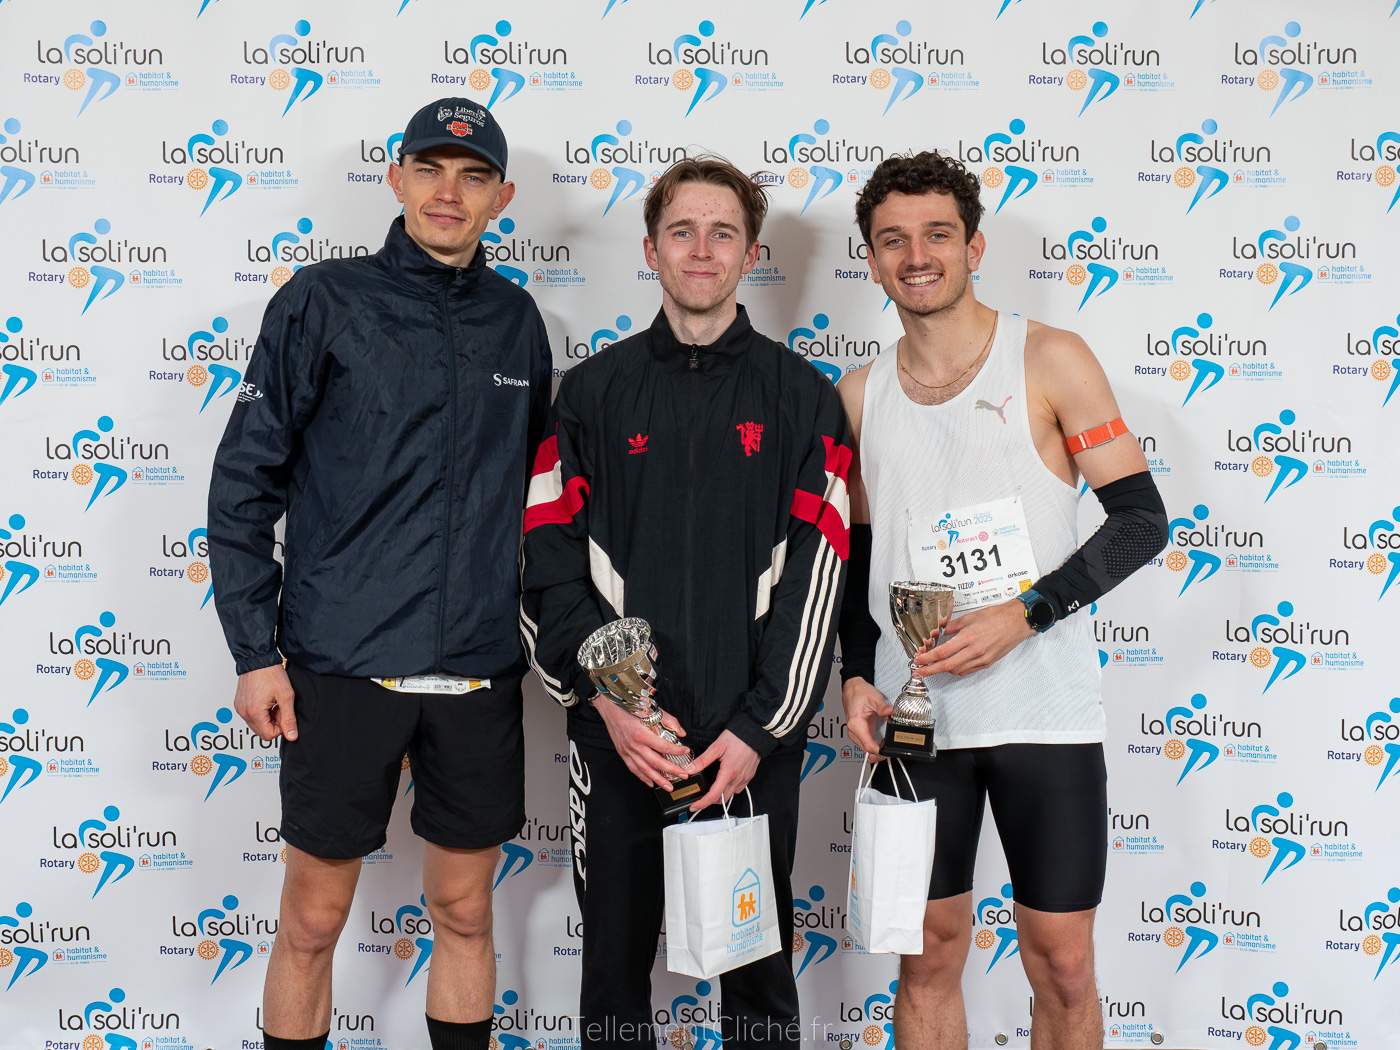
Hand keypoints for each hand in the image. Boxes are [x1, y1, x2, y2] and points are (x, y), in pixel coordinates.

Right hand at [234, 664, 297, 741]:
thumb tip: (291, 736)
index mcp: (255, 712)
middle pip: (261, 732)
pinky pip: (250, 716)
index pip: (269, 736)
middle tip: (279, 707)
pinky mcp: (239, 704)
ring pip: (256, 725)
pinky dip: (260, 712)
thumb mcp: (286, 696)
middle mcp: (244, 712)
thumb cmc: (270, 674)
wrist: (258, 659)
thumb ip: (289, 718)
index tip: (284, 714)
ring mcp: (240, 708)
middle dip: (273, 723)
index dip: (280, 728)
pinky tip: (266, 700)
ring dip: (267, 718)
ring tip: (273, 703)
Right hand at [593, 696, 692, 789]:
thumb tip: (681, 732)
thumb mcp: (652, 710)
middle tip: (683, 775)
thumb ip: (669, 721)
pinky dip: (643, 778)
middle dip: (672, 771)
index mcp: (642, 734)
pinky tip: (652, 783)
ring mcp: (628, 751)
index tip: (685, 752)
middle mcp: (634, 745)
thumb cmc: (629, 707)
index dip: (677, 751)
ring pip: (645, 770)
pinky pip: (634, 769)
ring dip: (658, 780)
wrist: (611, 708)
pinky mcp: (623, 754)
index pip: (664, 747)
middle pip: (656, 762)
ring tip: (669, 786)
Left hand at [686, 730, 760, 812]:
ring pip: (731, 794)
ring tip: (713, 789)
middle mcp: (737, 778)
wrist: (754, 733)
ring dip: (721, 796)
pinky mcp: (749, 776)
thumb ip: (702, 760)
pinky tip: (725, 781)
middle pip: (722, 799)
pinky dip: (730, 789)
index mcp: (728, 773)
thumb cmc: (737, 738)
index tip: (695, 806)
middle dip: (710, 801)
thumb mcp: (716, 747)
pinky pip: (739, 788)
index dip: (702, 803)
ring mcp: (745, 778)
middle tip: (701, 798)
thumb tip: (690, 769)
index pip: (713, 795)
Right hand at [841, 677, 891, 761]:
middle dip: (879, 754)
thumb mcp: (873, 698)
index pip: (868, 746)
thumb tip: (890, 712)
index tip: (888, 751)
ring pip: (865, 750)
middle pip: (866, 751)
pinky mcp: (858, 732)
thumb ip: (883, 707)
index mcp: (856, 724)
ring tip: (887, 747)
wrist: (852, 688)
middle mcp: (853, 730)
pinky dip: (873, 747)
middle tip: (890, 751)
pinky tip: (881, 744)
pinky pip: (865, 745)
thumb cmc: (859, 693)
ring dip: (876, 751)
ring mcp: (855, 733)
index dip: (879, 752)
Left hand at [913, 600, 1033, 677]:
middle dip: (930, 670)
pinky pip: (968, 670)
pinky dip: (957, 669)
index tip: (918, 660)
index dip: (928, 658)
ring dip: (943, 669)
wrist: (1017, 622)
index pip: (943, 652)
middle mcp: (975, 650)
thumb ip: (952, 626)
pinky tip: (952, 666)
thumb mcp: (970, 617)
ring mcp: (982, 659)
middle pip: (947, 665)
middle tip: (919, 671)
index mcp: (969, 637)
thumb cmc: (997, 617)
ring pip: (957, 670)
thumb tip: (938, 631)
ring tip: (934, 666)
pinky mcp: (987, 663)